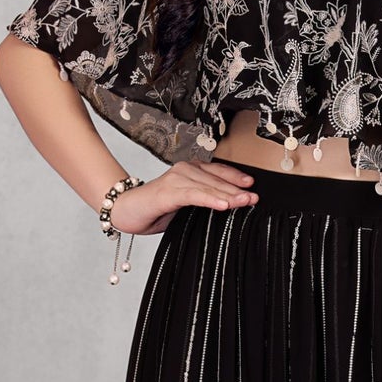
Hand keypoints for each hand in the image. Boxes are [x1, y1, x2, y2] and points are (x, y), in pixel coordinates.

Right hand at [106, 160, 259, 236]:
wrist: (126, 211)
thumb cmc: (156, 210)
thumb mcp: (186, 207)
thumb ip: (204, 203)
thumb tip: (230, 208)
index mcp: (191, 172)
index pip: (219, 173)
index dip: (237, 179)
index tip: (253, 188)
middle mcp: (184, 171)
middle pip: (217, 179)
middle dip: (238, 190)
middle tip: (255, 199)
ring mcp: (176, 179)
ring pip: (208, 186)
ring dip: (228, 194)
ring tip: (244, 202)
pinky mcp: (167, 192)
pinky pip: (194, 194)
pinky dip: (210, 199)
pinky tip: (223, 205)